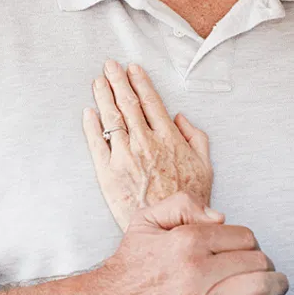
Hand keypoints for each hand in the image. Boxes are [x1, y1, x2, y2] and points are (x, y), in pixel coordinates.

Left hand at [82, 61, 213, 231]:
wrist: (170, 229)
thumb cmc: (189, 200)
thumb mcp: (205, 165)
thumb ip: (195, 137)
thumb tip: (180, 118)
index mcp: (168, 138)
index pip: (151, 102)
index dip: (140, 82)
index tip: (132, 68)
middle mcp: (145, 143)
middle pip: (128, 104)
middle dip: (117, 80)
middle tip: (109, 65)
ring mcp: (125, 157)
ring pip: (111, 118)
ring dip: (103, 95)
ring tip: (98, 81)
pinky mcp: (108, 173)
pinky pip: (96, 143)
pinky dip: (91, 125)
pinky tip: (88, 112)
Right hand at [93, 191, 288, 294]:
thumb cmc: (128, 267)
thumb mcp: (145, 220)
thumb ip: (182, 204)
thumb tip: (220, 217)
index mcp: (188, 240)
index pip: (243, 236)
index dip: (251, 243)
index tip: (250, 251)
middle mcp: (197, 269)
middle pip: (255, 261)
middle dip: (266, 264)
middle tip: (265, 269)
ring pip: (257, 287)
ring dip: (275, 285)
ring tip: (278, 286)